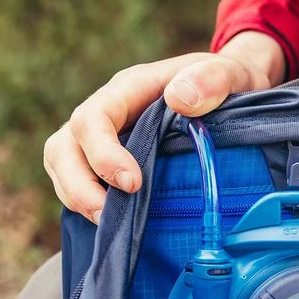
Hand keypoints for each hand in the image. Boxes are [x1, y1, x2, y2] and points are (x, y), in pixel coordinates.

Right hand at [43, 31, 284, 222]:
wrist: (235, 90)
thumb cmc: (227, 81)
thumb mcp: (229, 73)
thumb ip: (210, 80)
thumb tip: (178, 99)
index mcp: (129, 89)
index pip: (93, 119)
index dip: (103, 153)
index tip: (132, 183)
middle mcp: (108, 113)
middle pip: (63, 147)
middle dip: (77, 185)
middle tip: (106, 216)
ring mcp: (104, 139)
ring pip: (63, 167)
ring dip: (76, 198)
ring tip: (108, 225)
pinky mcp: (110, 162)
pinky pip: (81, 182)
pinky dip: (88, 204)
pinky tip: (115, 224)